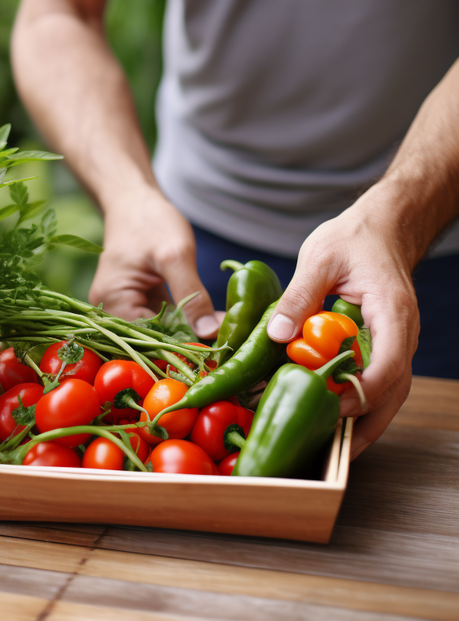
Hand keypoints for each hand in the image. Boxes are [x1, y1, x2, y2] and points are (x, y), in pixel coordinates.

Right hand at [89, 187, 223, 337]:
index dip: (180, 346)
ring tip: (220, 329)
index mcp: (112, 300)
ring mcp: (120, 304)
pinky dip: (181, 319)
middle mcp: (109, 308)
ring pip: (157, 330)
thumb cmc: (150, 220)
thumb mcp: (175, 255)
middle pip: (150, 338)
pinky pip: (158, 318)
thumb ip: (192, 294)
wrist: (134, 199)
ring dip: (186, 330)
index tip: (215, 351)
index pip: (147, 338)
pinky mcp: (134, 300)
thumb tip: (209, 332)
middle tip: (224, 338)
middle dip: (186, 340)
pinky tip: (206, 317)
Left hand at [267, 200, 418, 459]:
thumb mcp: (319, 259)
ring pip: (388, 395)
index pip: (389, 366)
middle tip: (328, 450)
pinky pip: (376, 382)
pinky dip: (357, 403)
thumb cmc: (353, 239)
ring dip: (362, 422)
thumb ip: (300, 296)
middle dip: (364, 424)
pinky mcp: (383, 346)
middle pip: (393, 393)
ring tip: (328, 450)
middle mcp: (402, 335)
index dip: (363, 392)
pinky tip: (331, 418)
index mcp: (391, 313)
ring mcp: (396, 344)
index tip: (333, 406)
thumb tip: (278, 335)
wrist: (380, 229)